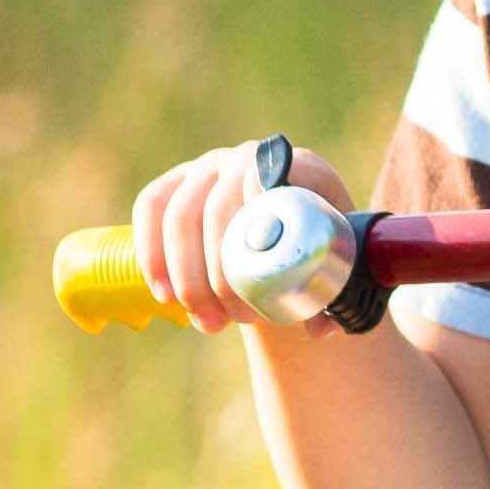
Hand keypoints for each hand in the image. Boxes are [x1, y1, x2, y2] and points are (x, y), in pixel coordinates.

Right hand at [131, 139, 360, 331]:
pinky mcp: (174, 184)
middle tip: (235, 319)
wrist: (285, 241)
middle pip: (218, 207)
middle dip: (220, 272)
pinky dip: (152, 254)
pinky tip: (163, 294)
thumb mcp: (338, 272)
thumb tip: (318, 329)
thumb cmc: (316, 256)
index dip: (254, 212)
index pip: (266, 177)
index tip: (253, 269)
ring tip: (209, 322)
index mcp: (296, 167)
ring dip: (188, 277)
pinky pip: (151, 208)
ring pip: (180, 215)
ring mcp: (206, 169)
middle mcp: (246, 159)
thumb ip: (338, 301)